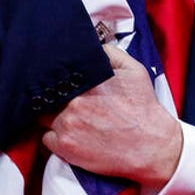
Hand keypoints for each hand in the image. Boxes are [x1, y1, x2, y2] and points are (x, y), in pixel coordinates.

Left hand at [41, 44, 182, 188]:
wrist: (151, 146)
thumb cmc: (143, 109)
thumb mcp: (134, 71)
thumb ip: (110, 53)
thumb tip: (93, 46)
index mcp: (87, 82)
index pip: (56, 74)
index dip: (57, 79)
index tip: (62, 84)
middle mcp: (74, 102)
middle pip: (49, 95)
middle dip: (56, 98)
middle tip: (68, 102)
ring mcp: (67, 125)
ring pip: (44, 116)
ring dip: (54, 117)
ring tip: (70, 119)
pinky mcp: (65, 147)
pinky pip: (46, 138)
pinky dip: (55, 137)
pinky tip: (71, 135)